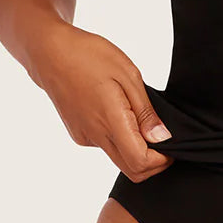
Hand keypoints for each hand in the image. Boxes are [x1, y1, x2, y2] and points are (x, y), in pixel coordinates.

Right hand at [29, 22, 174, 182]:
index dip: (161, 160)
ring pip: (118, 158)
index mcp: (110, 121)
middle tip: (163, 138)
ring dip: (136, 149)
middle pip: (131, 170)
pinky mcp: (78, 133)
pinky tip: (118, 111)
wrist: (50, 53)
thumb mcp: (129, 75)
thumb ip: (145, 112)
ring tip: (139, 115)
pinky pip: (105, 145)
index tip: (172, 145)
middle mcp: (95, 136)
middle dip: (153, 162)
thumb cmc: (90, 56)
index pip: (140, 162)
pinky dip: (119, 138)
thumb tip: (162, 138)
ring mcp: (84, 136)